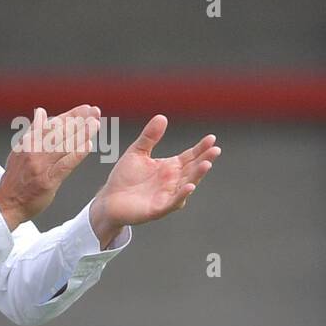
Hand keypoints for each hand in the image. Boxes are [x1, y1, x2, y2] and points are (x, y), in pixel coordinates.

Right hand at [0, 104, 99, 229]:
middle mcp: (33, 151)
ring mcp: (40, 165)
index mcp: (28, 141)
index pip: (52, 124)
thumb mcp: (20, 150)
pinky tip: (88, 146)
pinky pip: (64, 165)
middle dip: (79, 119)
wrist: (6, 203)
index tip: (85, 108)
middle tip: (94, 111)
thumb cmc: (16, 178)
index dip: (70, 114)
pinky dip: (77, 154)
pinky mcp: (47, 181)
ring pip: (63, 145)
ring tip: (95, 124)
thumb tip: (41, 112)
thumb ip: (33, 131)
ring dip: (81, 133)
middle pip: (59, 131)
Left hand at [91, 115, 219, 234]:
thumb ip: (149, 137)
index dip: (201, 148)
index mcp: (170, 167)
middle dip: (205, 160)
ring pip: (187, 185)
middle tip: (216, 150)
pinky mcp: (158, 209)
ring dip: (197, 176)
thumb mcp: (137, 152)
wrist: (109, 199)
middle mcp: (173, 181)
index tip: (212, 138)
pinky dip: (181, 195)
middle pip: (193, 169)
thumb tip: (162, 117)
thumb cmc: (124, 177)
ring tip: (206, 164)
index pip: (190, 156)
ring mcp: (167, 195)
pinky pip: (172, 202)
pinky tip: (189, 187)